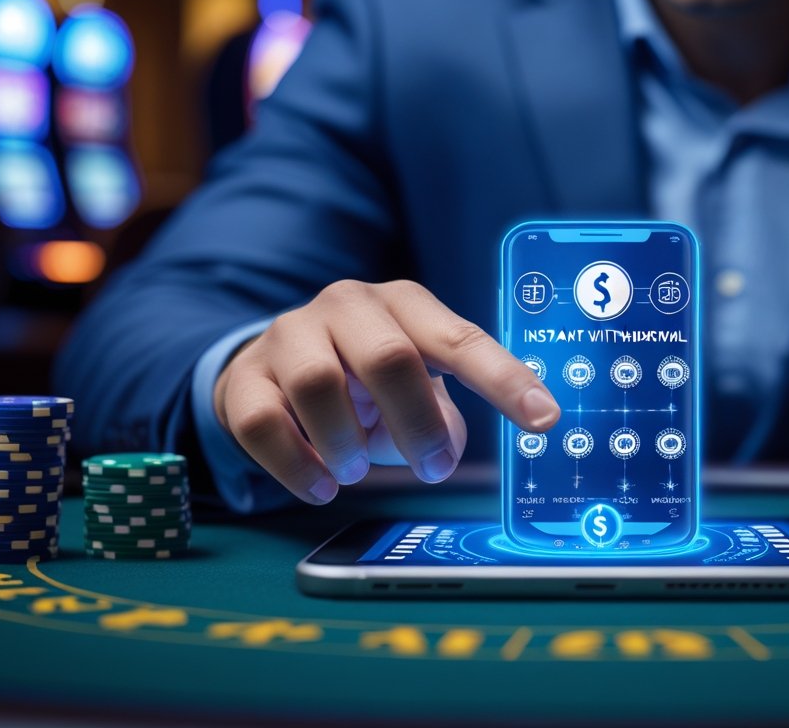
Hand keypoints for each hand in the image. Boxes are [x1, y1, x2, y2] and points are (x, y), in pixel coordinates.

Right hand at [213, 279, 559, 503]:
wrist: (266, 370)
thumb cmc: (361, 382)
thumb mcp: (412, 386)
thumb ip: (441, 415)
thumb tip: (447, 449)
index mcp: (403, 303)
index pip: (459, 338)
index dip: (504, 379)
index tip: (544, 419)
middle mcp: (346, 307)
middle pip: (389, 357)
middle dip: (418, 424)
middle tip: (432, 469)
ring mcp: (288, 336)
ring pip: (319, 385)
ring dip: (349, 445)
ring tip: (358, 469)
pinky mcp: (243, 379)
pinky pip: (263, 423)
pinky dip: (297, 466)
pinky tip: (321, 484)